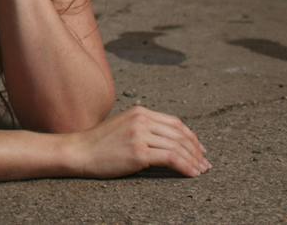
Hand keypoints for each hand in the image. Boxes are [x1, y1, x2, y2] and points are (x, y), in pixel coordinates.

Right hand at [70, 106, 209, 177]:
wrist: (80, 151)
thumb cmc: (101, 142)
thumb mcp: (124, 126)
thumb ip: (144, 126)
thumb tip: (168, 138)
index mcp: (139, 112)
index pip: (175, 123)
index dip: (192, 137)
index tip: (201, 150)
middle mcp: (141, 120)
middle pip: (180, 135)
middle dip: (197, 151)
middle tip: (206, 164)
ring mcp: (139, 135)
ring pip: (178, 147)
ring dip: (194, 161)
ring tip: (201, 171)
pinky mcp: (138, 152)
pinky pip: (171, 159)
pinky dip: (186, 167)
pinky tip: (191, 174)